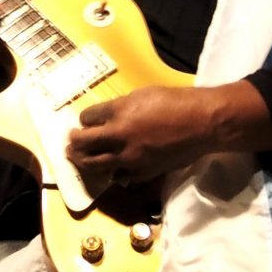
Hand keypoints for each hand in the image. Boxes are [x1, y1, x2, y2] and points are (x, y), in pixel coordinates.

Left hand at [66, 82, 271, 183]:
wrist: (201, 123)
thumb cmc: (175, 102)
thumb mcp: (142, 95)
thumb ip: (121, 107)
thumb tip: (107, 117)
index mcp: (119, 112)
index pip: (87, 118)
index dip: (84, 120)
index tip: (85, 121)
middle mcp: (119, 136)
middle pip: (83, 144)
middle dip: (74, 143)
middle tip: (71, 142)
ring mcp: (129, 158)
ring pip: (94, 165)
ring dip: (84, 161)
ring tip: (80, 158)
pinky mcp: (142, 172)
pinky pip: (118, 176)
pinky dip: (111, 172)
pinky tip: (109, 169)